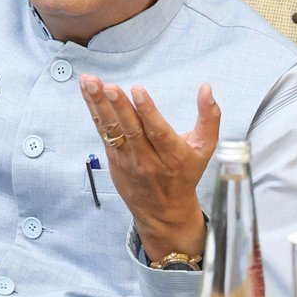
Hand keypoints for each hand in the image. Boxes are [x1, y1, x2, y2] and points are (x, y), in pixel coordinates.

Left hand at [79, 74, 220, 260]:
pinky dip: (94, 110)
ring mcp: (127, 160)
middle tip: (107, 86)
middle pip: (132, 130)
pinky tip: (87, 91)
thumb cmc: (185, 174)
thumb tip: (206, 88)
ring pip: (112, 130)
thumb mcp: (205, 148)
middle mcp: (148, 159)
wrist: (163, 212)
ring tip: (91, 83)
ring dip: (99, 105)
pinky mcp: (113, 158)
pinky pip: (103, 131)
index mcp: (173, 155)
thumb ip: (209, 117)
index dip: (148, 111)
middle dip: (118, 106)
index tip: (138, 90)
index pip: (158, 132)